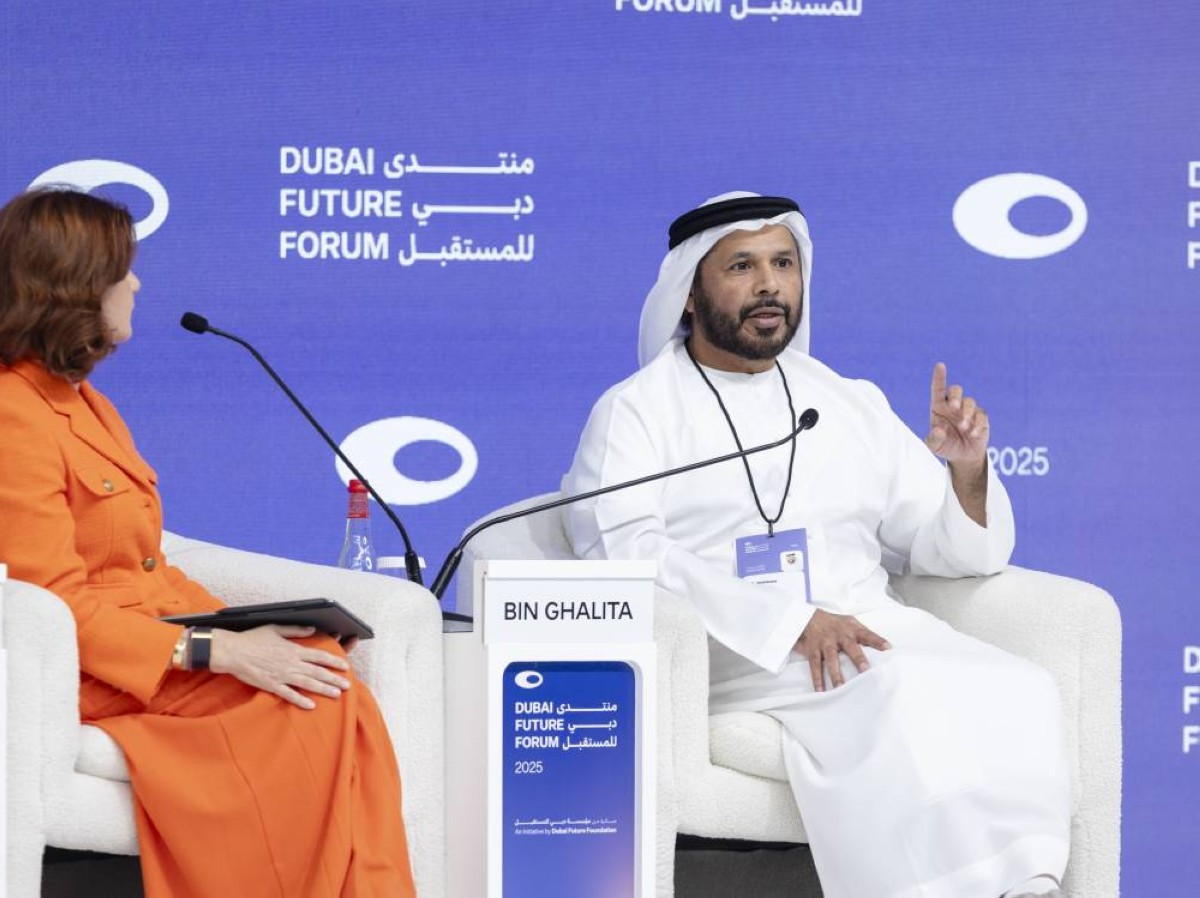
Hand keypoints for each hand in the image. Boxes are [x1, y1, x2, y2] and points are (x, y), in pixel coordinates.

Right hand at [209, 625, 351, 709]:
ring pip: (308, 684)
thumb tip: (312, 629)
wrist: (233, 652)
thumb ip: (296, 630)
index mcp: (293, 649)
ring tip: (337, 694)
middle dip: (334, 679)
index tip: (345, 666)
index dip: (334, 661)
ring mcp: (282, 675)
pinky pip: (289, 694)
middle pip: (317, 672)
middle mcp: (291, 663)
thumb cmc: (253, 639)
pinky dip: (301, 700)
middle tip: (348, 685)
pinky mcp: (272, 685)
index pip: (319, 656)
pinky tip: (311, 705)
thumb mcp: (275, 629)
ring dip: (323, 689)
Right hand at [793, 609, 890, 691]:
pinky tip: (820, 690)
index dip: (877, 640)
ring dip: (835, 673)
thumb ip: (865, 634)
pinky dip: (817, 678)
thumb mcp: (851, 623)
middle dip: (858, 658)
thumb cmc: (836, 624)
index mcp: (851, 629)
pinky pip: (814, 665)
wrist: (809, 618)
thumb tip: (887, 648)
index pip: (867, 634)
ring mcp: (825, 643)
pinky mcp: (813, 650)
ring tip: (840, 687)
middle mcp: (839, 635)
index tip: (888, 648)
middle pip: (850, 646)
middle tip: (865, 670)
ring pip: (830, 658)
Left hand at [925, 362, 988, 467]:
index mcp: (939, 407)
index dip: (939, 377)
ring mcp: (968, 410)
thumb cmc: (945, 446)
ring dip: (967, 414)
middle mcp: (953, 405)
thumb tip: (937, 430)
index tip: (940, 365)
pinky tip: (973, 433)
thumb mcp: (935, 446)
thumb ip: (933, 439)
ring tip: (963, 427)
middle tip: (953, 407)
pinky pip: (982, 416)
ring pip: (970, 402)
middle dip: (955, 396)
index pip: (938, 389)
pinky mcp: (981, 418)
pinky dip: (977, 424)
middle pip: (956, 390)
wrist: (963, 456)